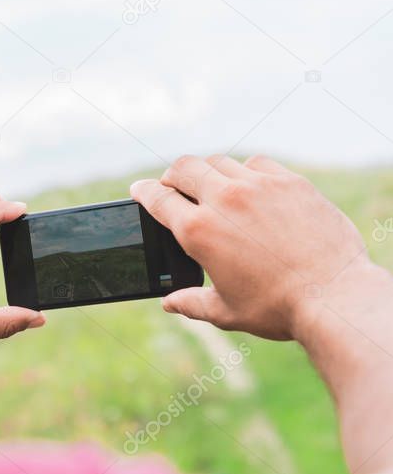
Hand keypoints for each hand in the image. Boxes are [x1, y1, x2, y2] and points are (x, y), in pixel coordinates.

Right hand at [130, 155, 369, 339]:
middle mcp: (224, 200)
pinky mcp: (290, 182)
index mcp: (198, 232)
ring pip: (219, 162)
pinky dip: (245, 171)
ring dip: (208, 172)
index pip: (158, 198)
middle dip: (172, 176)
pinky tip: (249, 186)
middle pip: (184, 167)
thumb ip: (192, 303)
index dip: (142, 192)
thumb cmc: (278, 308)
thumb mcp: (226, 311)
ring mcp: (259, 186)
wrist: (335, 296)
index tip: (139, 189)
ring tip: (212, 186)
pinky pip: (257, 163)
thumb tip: (170, 303)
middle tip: (174, 186)